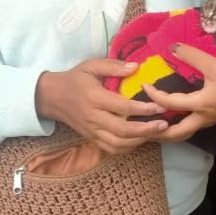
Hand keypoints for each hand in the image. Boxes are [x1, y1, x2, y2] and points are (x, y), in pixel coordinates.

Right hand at [35, 57, 167, 154]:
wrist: (51, 97)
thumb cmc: (75, 78)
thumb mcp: (91, 65)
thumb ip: (113, 66)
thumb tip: (137, 67)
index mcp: (94, 97)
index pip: (121, 107)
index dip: (142, 108)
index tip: (160, 106)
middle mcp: (93, 117)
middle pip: (122, 130)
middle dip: (145, 129)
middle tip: (164, 124)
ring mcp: (91, 131)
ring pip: (117, 144)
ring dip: (138, 141)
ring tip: (155, 133)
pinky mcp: (91, 139)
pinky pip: (111, 149)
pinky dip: (127, 148)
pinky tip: (140, 140)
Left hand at [143, 44, 215, 141]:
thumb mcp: (213, 65)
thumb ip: (192, 56)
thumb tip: (172, 47)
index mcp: (198, 105)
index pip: (169, 103)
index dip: (154, 95)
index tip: (144, 86)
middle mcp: (202, 118)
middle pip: (176, 133)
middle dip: (159, 133)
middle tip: (144, 130)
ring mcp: (210, 120)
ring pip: (185, 132)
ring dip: (170, 131)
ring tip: (158, 127)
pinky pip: (193, 126)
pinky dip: (181, 124)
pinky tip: (179, 117)